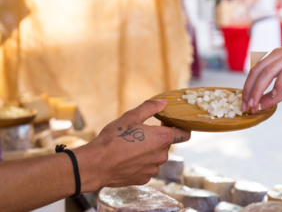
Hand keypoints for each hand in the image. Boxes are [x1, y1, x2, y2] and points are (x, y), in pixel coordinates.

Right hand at [75, 100, 190, 189]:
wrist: (96, 165)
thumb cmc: (113, 139)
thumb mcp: (131, 117)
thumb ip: (150, 108)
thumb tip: (163, 103)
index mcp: (162, 138)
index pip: (184, 134)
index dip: (180, 127)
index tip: (172, 123)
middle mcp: (161, 156)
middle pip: (167, 144)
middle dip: (158, 138)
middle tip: (141, 133)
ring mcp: (153, 169)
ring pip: (156, 156)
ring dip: (149, 151)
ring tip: (131, 146)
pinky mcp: (144, 179)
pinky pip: (147, 167)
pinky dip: (141, 163)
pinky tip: (127, 158)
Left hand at [242, 46, 281, 112]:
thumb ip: (275, 96)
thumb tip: (258, 106)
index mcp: (277, 56)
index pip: (256, 70)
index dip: (247, 88)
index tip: (244, 105)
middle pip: (259, 69)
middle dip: (251, 89)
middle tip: (247, 106)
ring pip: (270, 69)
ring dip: (261, 88)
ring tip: (257, 103)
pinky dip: (280, 82)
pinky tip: (277, 92)